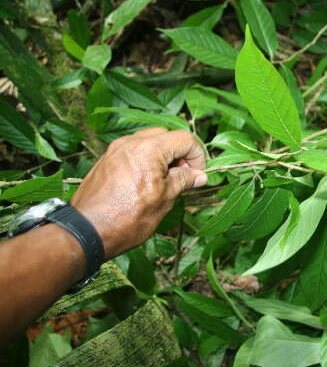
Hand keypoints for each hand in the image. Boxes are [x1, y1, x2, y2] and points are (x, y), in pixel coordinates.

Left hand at [71, 128, 206, 259]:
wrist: (86, 231)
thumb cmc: (126, 218)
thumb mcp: (164, 200)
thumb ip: (183, 181)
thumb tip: (199, 175)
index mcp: (149, 149)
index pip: (184, 139)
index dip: (197, 156)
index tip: (197, 175)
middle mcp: (131, 142)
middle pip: (167, 135)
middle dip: (180, 153)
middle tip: (184, 177)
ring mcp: (116, 149)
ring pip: (150, 141)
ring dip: (163, 156)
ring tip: (165, 181)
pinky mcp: (107, 158)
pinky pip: (134, 150)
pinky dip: (147, 159)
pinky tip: (147, 182)